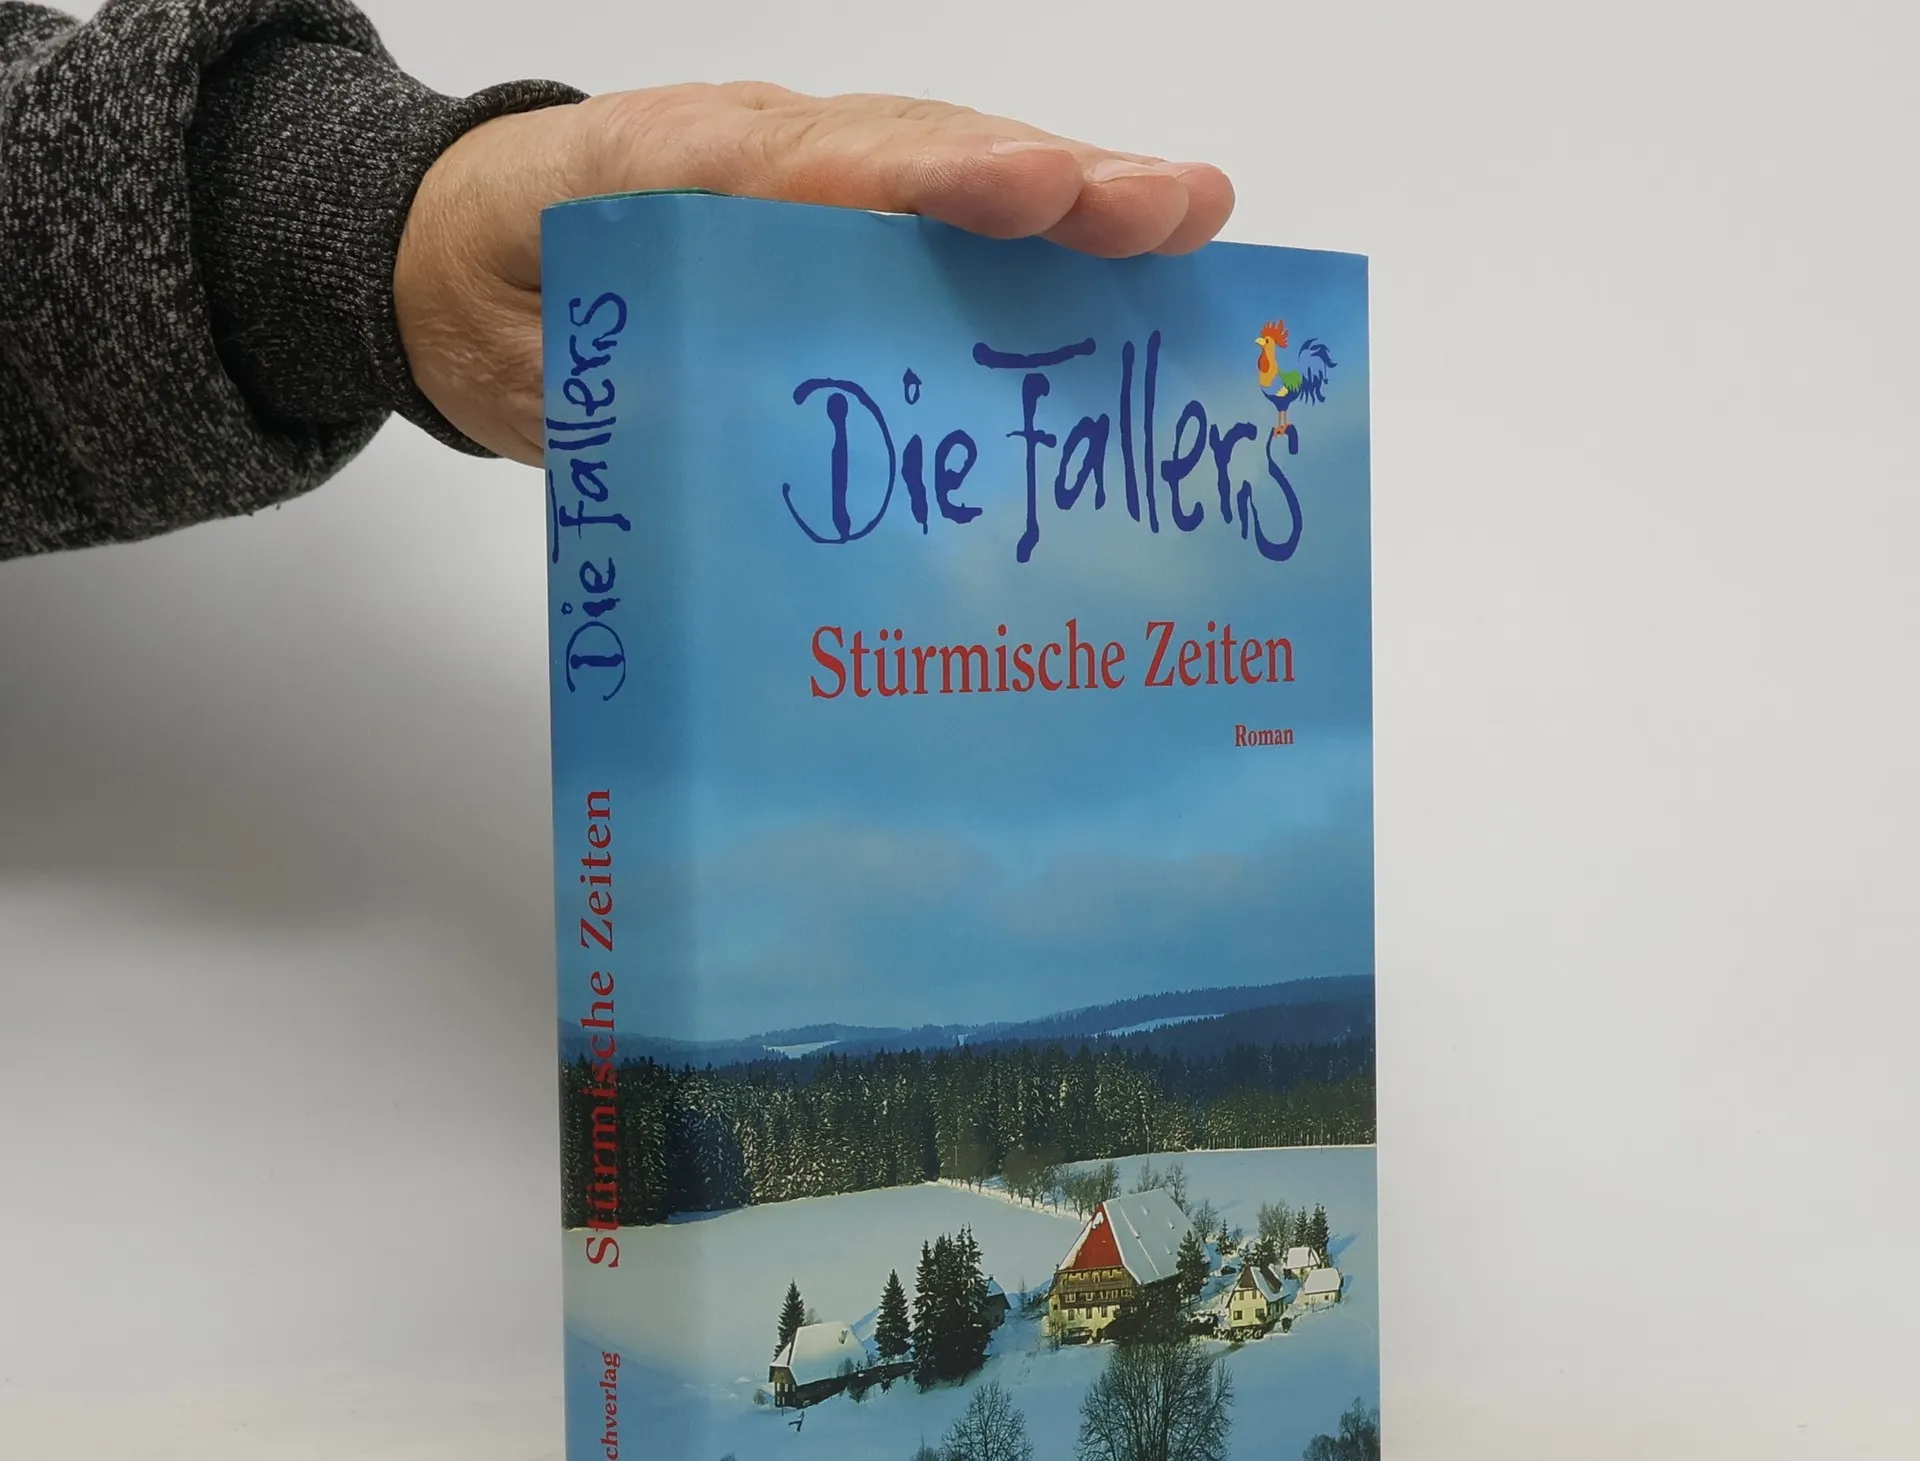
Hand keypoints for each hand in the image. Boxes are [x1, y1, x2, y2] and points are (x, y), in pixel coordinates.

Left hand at [394, 83, 1234, 463]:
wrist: (456, 256)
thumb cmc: (497, 302)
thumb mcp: (535, 369)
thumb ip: (629, 401)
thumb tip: (742, 459)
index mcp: (677, 176)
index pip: (822, 166)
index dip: (932, 180)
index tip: (1030, 196)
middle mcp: (766, 159)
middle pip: (924, 153)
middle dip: (1054, 183)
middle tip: (1173, 211)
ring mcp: (812, 187)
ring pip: (954, 178)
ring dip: (1077, 206)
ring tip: (1192, 224)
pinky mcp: (836, 231)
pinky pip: (944, 230)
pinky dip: (1039, 250)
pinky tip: (1127, 274)